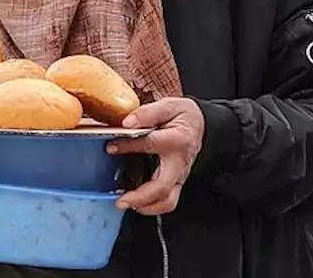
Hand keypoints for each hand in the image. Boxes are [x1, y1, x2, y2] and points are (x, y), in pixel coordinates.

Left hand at [107, 98, 204, 215]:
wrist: (201, 126)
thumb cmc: (184, 117)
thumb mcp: (170, 106)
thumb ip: (148, 113)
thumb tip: (127, 122)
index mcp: (176, 140)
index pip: (150, 144)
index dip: (127, 146)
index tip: (110, 147)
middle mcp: (178, 162)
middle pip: (162, 187)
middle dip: (140, 197)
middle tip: (121, 201)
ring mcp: (179, 176)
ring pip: (167, 201)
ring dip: (146, 206)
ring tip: (126, 203)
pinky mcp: (176, 183)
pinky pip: (167, 201)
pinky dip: (151, 206)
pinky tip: (135, 202)